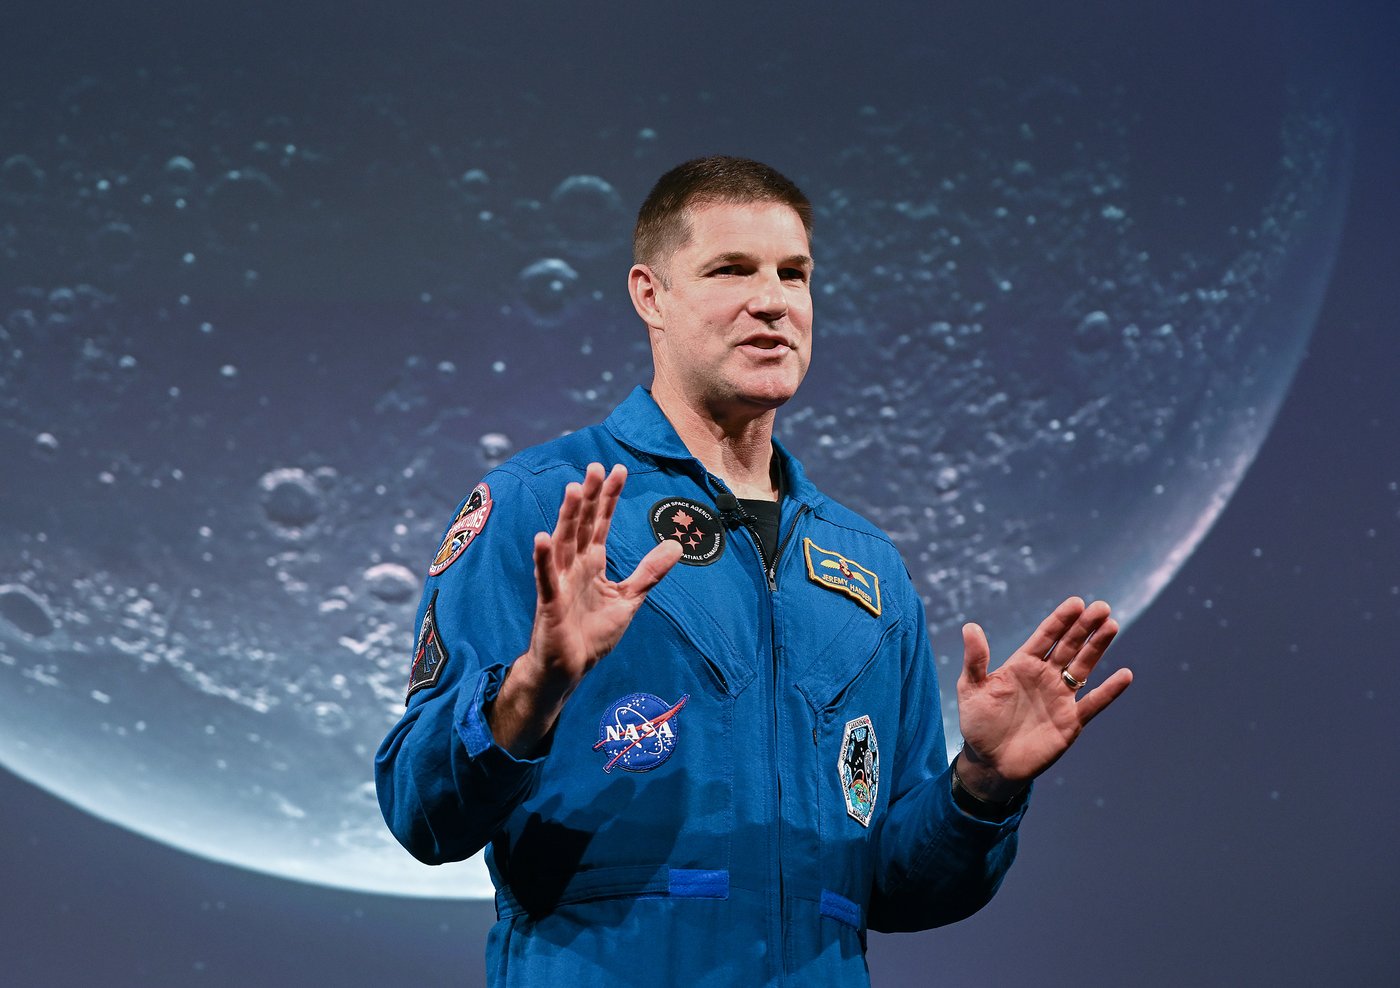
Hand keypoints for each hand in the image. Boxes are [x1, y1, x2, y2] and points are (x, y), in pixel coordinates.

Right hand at [489, 463, 681, 755]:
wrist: (569, 669)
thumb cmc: (592, 635)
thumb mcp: (629, 600)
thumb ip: (649, 572)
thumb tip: (676, 546)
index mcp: (592, 563)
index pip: (600, 523)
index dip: (608, 497)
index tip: (617, 469)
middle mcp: (574, 566)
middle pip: (581, 525)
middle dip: (589, 496)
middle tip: (595, 466)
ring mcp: (559, 582)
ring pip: (563, 543)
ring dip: (567, 517)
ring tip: (572, 489)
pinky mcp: (550, 603)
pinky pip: (546, 578)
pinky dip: (543, 559)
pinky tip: (542, 538)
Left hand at [955, 597, 1131, 801]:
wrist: (991, 764)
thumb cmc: (978, 724)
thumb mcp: (971, 689)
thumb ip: (975, 660)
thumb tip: (970, 626)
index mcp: (1023, 664)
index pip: (1046, 636)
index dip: (1060, 620)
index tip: (1076, 602)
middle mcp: (1045, 676)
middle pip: (1069, 646)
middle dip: (1085, 626)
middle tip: (1102, 607)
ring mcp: (1060, 697)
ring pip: (1083, 667)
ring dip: (1097, 647)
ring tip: (1111, 626)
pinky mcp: (1071, 721)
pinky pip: (1094, 703)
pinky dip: (1110, 690)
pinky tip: (1125, 674)